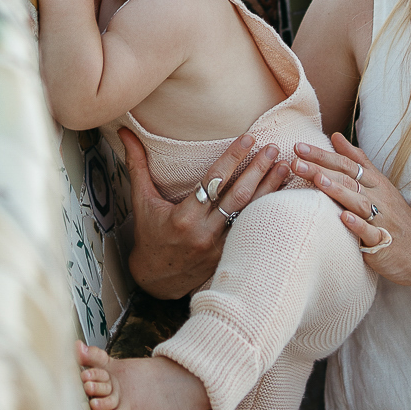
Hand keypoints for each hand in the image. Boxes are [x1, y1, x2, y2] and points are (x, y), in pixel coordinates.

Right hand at [123, 127, 288, 298]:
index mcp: (183, 217)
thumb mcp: (142, 200)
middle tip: (274, 148)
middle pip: (237, 197)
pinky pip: (252, 229)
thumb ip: (137, 165)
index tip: (249, 139)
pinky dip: (268, 211)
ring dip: (270, 189)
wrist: (157, 278)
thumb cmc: (150, 234)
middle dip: (258, 170)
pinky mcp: (229, 255)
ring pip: (250, 214)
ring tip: (286, 167)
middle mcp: (204, 232)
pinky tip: (283, 195)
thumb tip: (124, 132)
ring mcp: (220, 246)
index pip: (212, 181)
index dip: (232, 158)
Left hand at [293, 132, 410, 286]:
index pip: (347, 164)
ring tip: (317, 180)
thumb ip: (358, 160)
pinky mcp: (384, 242)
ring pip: (358, 202)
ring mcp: (382, 220)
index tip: (298, 147)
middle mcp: (378, 198)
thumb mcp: (380, 184)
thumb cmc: (396, 218)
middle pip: (348, 179)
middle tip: (296, 160)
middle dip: (321, 169)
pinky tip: (344, 218)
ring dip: (338, 191)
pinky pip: (371, 233)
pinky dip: (358, 225)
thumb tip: (336, 136)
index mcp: (375, 184)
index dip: (323, 155)